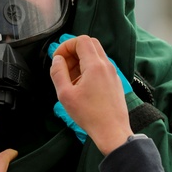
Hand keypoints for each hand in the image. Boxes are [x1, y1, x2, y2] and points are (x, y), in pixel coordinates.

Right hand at [48, 35, 133, 154]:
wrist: (112, 131)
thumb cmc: (89, 115)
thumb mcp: (65, 94)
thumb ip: (58, 73)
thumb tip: (57, 60)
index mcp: (95, 65)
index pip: (81, 40)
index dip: (66, 45)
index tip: (58, 59)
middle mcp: (106, 65)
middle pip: (90, 43)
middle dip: (73, 50)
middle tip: (64, 65)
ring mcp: (112, 73)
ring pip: (95, 55)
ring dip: (81, 60)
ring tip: (71, 78)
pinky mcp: (114, 82)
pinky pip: (100, 66)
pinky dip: (89, 68)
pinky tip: (81, 86)